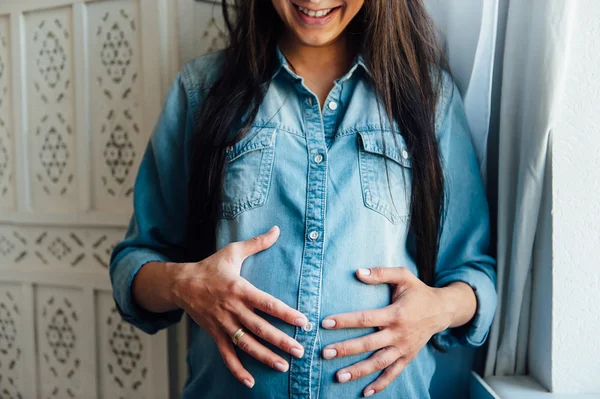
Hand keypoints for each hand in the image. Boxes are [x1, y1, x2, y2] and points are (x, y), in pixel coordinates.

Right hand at [170, 226, 307, 388]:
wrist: (180, 284)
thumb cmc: (211, 267)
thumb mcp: (233, 252)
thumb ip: (257, 243)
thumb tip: (277, 229)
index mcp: (240, 289)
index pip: (267, 303)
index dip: (285, 313)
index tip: (303, 322)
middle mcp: (232, 309)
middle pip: (260, 328)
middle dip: (281, 340)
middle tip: (300, 350)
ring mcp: (223, 324)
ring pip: (246, 344)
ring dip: (265, 357)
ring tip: (284, 366)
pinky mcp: (215, 334)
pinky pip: (227, 355)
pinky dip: (237, 370)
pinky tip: (250, 382)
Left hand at [320, 267, 459, 396]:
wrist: (442, 310)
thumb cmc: (418, 291)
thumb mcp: (403, 276)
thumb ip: (380, 273)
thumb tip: (357, 272)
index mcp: (395, 314)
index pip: (365, 319)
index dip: (345, 321)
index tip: (325, 323)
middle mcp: (399, 334)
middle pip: (368, 344)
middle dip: (345, 349)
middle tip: (325, 353)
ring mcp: (403, 348)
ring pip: (378, 363)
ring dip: (358, 371)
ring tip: (339, 377)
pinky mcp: (407, 357)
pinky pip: (393, 373)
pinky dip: (380, 384)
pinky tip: (365, 392)